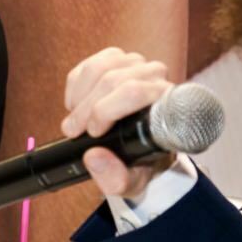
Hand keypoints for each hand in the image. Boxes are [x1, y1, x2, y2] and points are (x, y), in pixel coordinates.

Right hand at [63, 47, 171, 202]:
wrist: (141, 149)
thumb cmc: (141, 162)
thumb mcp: (131, 181)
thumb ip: (115, 177)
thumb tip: (94, 156)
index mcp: (166, 104)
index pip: (135, 91)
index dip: (105, 111)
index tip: (94, 134)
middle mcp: (156, 78)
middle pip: (113, 81)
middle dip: (87, 109)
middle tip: (75, 132)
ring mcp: (137, 65)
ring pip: (99, 69)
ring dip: (81, 97)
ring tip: (75, 121)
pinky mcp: (117, 59)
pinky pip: (89, 65)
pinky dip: (76, 87)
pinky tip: (77, 105)